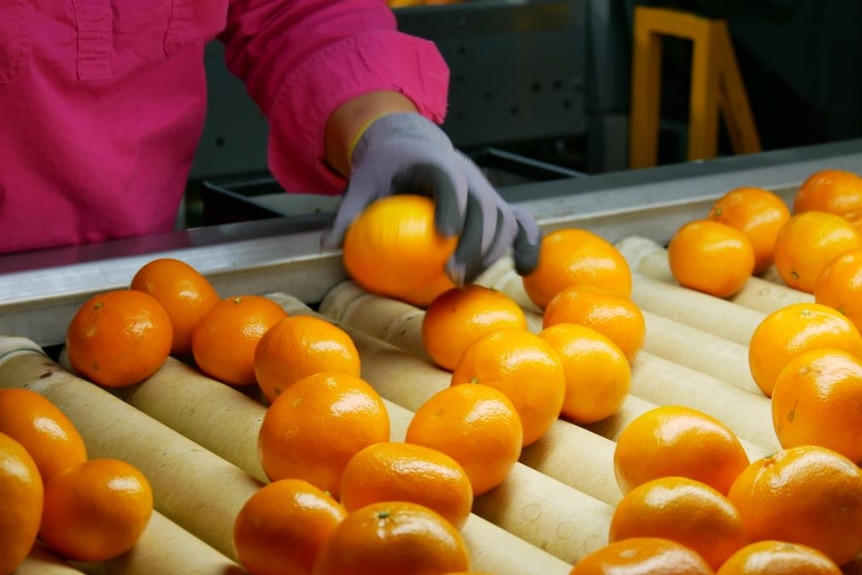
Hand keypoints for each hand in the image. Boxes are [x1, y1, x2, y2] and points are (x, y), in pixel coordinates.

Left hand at [321, 113, 541, 284]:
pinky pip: (519, 223)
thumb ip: (349, 212)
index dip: (451, 207)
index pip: (449, 181)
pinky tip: (525, 270)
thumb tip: (327, 245)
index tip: (443, 237)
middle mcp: (468, 173)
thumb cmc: (384, 166)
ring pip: (503, 219)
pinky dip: (527, 243)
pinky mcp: (494, 204)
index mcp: (435, 161)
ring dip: (491, 253)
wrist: (412, 144)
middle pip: (483, 206)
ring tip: (465, 282)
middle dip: (474, 243)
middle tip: (452, 277)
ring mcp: (485, 189)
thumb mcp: (362, 181)